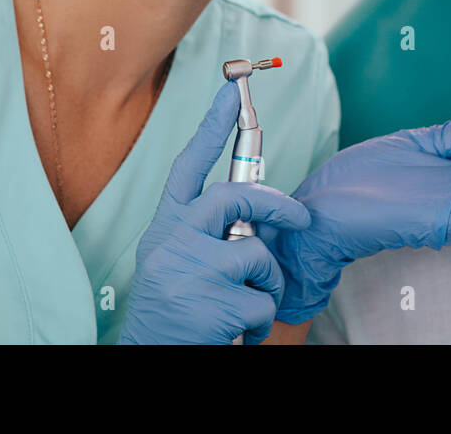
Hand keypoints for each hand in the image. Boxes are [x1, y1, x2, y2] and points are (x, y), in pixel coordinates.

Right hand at [118, 80, 311, 344]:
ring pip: (256, 253)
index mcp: (165, 227)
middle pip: (234, 196)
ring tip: (247, 304)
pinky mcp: (212, 304)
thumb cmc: (175, 310)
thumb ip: (207, 231)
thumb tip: (256, 209)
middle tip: (300, 216)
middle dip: (275, 203)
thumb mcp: (177, 260)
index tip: (231, 92)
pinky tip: (240, 333)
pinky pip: (262, 300)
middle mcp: (172, 242)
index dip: (211, 127)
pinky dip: (261, 322)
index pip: (188, 166)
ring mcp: (190, 271)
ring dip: (266, 282)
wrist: (150, 357)